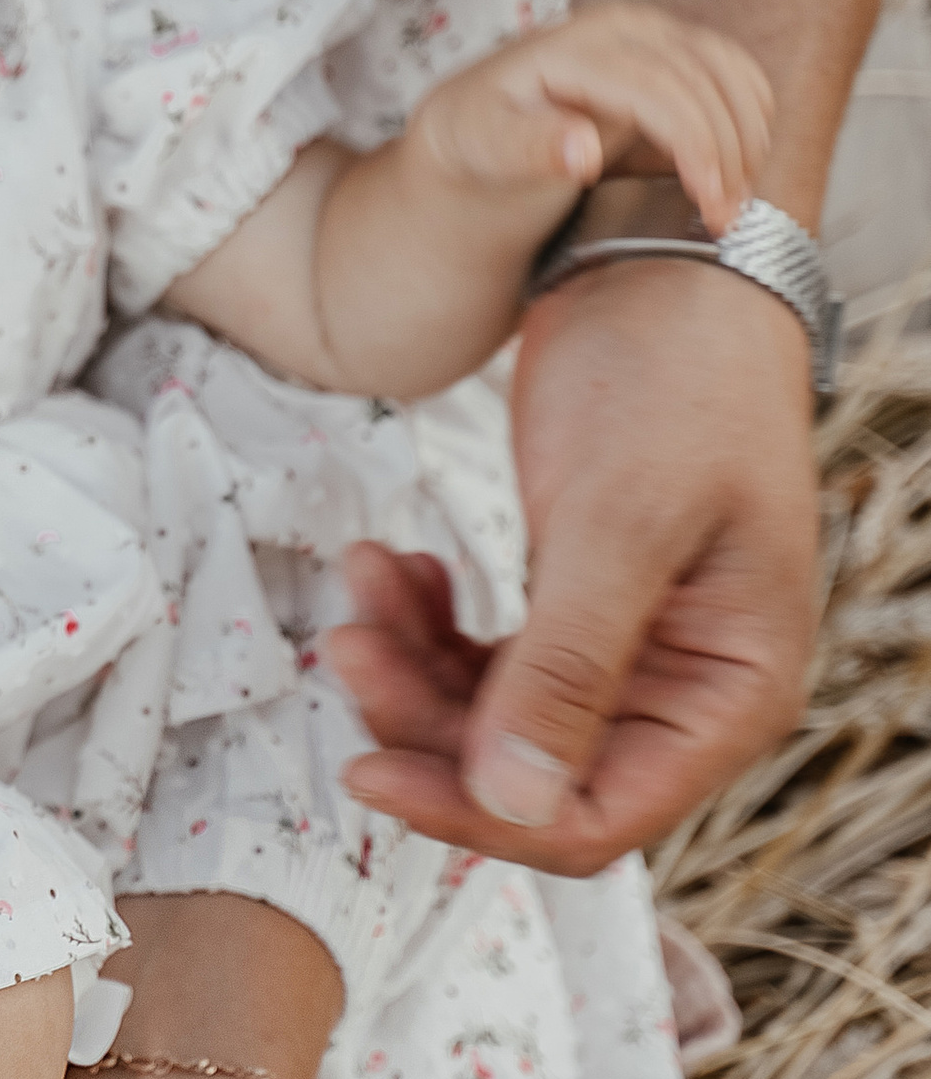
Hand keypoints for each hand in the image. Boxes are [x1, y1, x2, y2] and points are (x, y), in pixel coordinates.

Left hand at [332, 253, 816, 863]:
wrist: (668, 260)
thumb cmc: (677, 376)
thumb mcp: (619, 521)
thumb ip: (568, 668)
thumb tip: (511, 803)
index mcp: (732, 691)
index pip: (598, 818)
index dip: (477, 813)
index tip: (368, 766)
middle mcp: (688, 689)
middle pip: (529, 772)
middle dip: (426, 720)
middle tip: (346, 642)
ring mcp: (631, 649)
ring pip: (492, 716)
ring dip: (414, 666)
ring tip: (363, 581)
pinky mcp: (578, 604)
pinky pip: (486, 656)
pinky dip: (430, 622)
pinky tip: (395, 566)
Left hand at [408, 1, 772, 232]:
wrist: (481, 125)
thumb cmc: (481, 135)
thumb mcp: (485, 146)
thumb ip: (529, 146)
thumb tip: (583, 149)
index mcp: (581, 44)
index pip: (660, 88)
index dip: (696, 144)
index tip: (710, 199)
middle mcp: (627, 28)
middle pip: (706, 82)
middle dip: (728, 154)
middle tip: (726, 219)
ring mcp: (657, 36)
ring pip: (733, 75)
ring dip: (750, 140)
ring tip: (734, 203)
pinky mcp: (677, 56)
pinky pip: (737, 78)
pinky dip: (752, 122)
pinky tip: (741, 170)